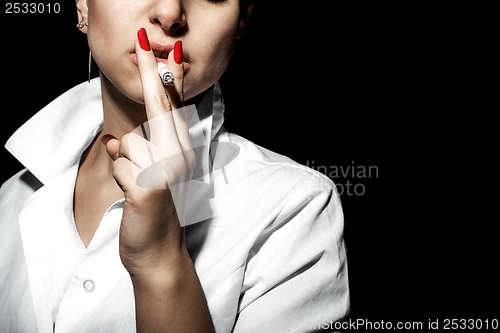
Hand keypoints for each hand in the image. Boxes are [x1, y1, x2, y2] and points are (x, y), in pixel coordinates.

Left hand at [102, 28, 194, 276]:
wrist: (159, 253)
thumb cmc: (154, 213)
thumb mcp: (150, 178)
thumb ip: (136, 154)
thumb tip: (114, 137)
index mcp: (181, 154)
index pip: (174, 110)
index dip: (170, 80)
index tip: (169, 53)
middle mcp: (179, 158)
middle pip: (159, 110)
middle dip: (151, 76)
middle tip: (143, 41)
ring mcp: (166, 171)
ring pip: (130, 141)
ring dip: (125, 161)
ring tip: (138, 185)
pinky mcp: (149, 187)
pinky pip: (120, 163)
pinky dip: (119, 177)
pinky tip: (133, 195)